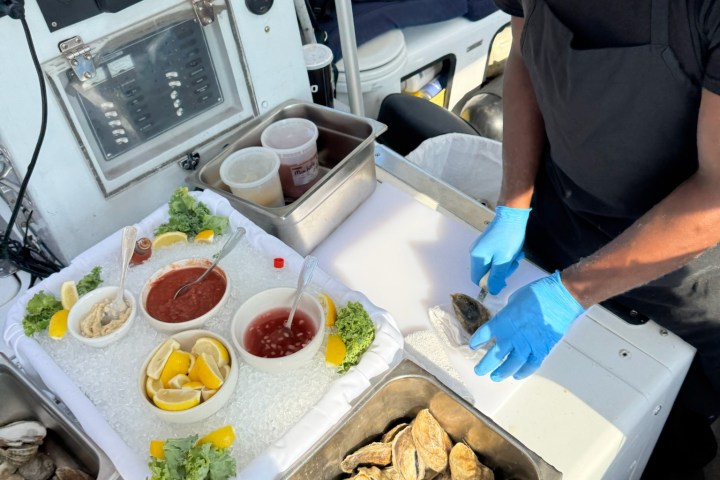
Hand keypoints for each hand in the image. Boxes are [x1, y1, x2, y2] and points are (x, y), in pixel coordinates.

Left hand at [469, 271, 585, 380]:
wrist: (559, 299)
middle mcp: (512, 336)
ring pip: (511, 364)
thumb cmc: (536, 294)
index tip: (473, 346)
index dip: (477, 341)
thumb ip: (507, 314)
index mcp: (502, 321)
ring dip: (502, 372)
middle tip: (479, 371)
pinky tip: (517, 375)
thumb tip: (506, 319)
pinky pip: (531, 365)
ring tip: (495, 377)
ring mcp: (527, 345)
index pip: (484, 334)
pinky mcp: (542, 350)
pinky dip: (524, 372)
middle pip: (494, 355)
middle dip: (485, 364)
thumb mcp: (514, 300)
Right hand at [470, 206, 530, 293]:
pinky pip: (494, 255)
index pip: (478, 280)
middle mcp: (475, 253)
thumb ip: (496, 278)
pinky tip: (513, 250)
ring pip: (492, 264)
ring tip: (516, 256)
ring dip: (505, 263)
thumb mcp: (504, 260)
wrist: (512, 214)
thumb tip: (492, 291)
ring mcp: (481, 246)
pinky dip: (504, 256)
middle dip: (501, 272)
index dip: (490, 284)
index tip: (504, 279)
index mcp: (477, 258)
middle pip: (486, 272)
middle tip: (513, 264)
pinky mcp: (487, 242)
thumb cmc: (508, 238)